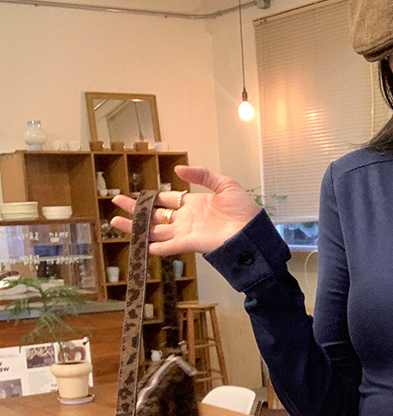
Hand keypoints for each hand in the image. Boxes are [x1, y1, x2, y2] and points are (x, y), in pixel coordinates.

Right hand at [110, 166, 261, 254]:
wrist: (253, 232)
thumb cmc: (244, 210)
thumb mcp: (225, 185)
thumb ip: (203, 175)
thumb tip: (178, 170)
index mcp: (193, 203)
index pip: (167, 200)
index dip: (151, 198)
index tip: (136, 195)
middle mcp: (186, 218)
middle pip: (155, 214)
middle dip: (136, 209)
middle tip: (116, 203)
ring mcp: (186, 232)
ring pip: (155, 230)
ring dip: (136, 227)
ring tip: (115, 222)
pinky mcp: (190, 243)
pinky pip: (168, 245)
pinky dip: (154, 245)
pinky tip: (139, 244)